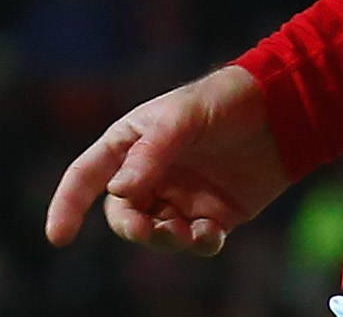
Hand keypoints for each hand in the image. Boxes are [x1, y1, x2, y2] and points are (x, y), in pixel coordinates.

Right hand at [47, 66, 292, 252]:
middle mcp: (152, 173)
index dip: (67, 204)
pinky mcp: (214, 214)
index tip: (58, 236)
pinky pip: (195, 241)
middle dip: (131, 228)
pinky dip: (199, 244)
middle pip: (123, 214)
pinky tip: (212, 234)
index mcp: (132, 142)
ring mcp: (182, 196)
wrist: (284, 110)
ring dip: (165, 239)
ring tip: (187, 232)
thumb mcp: (185, 115)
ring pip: (156, 233)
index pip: (88, 175)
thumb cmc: (225, 99)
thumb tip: (119, 192)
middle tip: (150, 230)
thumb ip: (152, 152)